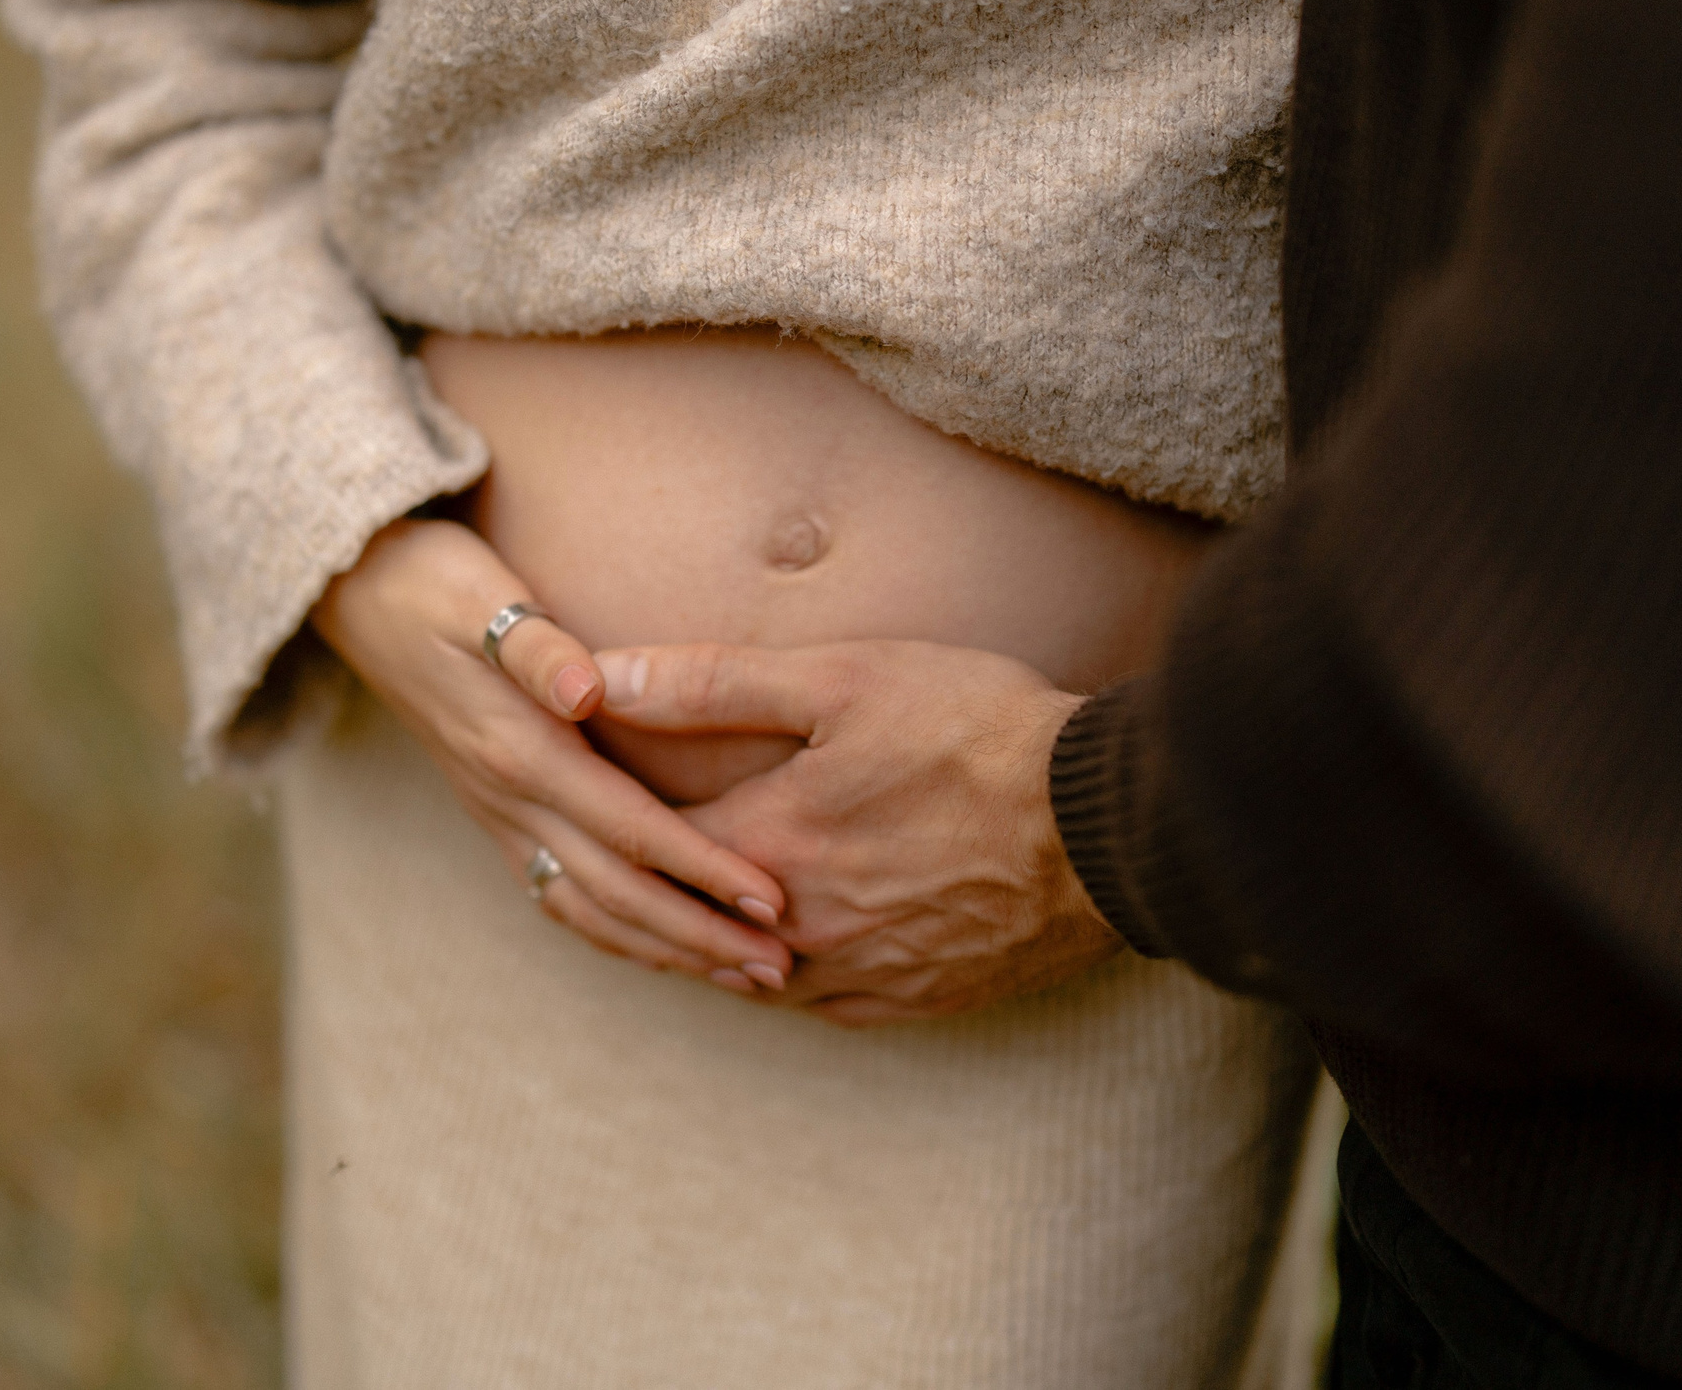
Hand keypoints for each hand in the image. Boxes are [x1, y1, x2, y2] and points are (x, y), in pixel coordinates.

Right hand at [311, 518, 793, 992]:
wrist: (360, 596)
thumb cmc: (436, 583)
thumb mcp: (482, 597)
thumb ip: (536, 647)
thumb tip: (588, 689)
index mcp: (521, 752)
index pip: (630, 828)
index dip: (702, 869)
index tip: (769, 900)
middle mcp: (510, 800)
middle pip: (617, 892)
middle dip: (700, 937)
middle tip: (779, 968)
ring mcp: (500, 817)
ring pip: (588, 911)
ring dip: (666, 951)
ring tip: (740, 976)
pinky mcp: (497, 818)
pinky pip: (561, 898)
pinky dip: (617, 934)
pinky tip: (663, 950)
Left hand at [593, 640, 1119, 1025]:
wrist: (1107, 825)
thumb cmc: (981, 732)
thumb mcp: (844, 678)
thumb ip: (714, 683)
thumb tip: (600, 677)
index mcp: (768, 845)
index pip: (642, 847)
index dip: (601, 819)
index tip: (574, 795)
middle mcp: (797, 929)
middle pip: (678, 928)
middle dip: (632, 897)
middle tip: (588, 871)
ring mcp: (857, 974)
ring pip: (742, 977)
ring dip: (701, 946)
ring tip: (671, 912)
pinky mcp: (912, 1000)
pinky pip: (815, 1005)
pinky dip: (778, 978)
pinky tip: (775, 955)